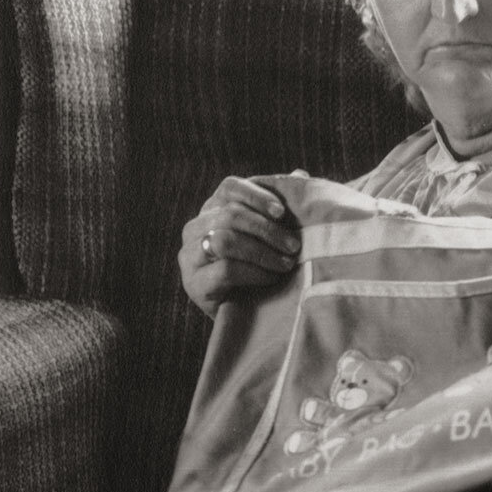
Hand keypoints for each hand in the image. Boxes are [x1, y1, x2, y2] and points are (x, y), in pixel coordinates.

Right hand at [180, 174, 303, 316]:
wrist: (247, 317)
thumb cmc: (261, 270)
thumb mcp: (271, 238)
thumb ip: (279, 210)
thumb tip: (301, 174)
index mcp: (212, 211)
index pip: (229, 188)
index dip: (257, 195)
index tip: (283, 212)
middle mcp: (194, 229)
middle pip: (229, 215)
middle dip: (267, 230)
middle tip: (295, 246)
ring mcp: (189, 257)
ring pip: (225, 240)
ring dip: (262, 251)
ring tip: (286, 264)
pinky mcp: (194, 284)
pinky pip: (225, 269)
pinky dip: (254, 272)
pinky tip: (272, 278)